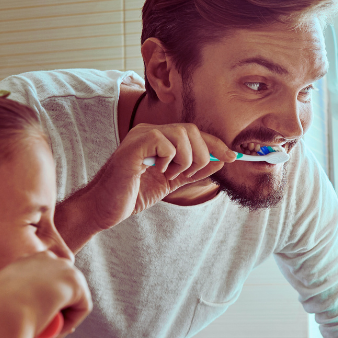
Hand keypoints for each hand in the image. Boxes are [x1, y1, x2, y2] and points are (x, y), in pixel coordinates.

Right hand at [0, 251, 91, 337]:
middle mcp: (45, 257)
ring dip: (61, 323)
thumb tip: (25, 316)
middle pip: (61, 290)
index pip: (44, 283)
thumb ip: (10, 308)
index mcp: (23, 261)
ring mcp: (62, 267)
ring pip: (73, 301)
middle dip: (56, 314)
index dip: (44, 306)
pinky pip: (82, 309)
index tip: (33, 326)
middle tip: (39, 337)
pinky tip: (51, 333)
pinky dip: (69, 326)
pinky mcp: (76, 281)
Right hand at [85, 123, 235, 229]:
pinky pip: (166, 144)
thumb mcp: (170, 182)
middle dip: (201, 156)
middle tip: (187, 175)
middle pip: (192, 130)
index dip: (216, 144)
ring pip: (182, 135)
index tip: (233, 157)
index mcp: (159, 138)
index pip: (194, 133)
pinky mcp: (134, 146)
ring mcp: (141, 136)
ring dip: (185, 161)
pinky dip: (169, 161)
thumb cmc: (132, 194)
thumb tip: (219, 163)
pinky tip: (154, 171)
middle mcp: (150, 131)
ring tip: (167, 175)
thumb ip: (192, 172)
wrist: (104, 207)